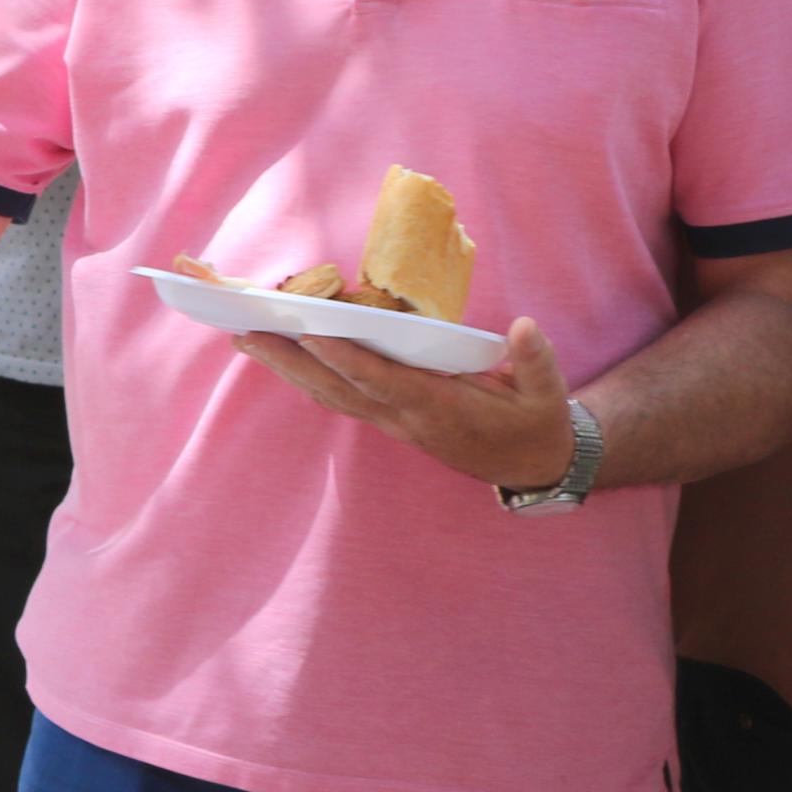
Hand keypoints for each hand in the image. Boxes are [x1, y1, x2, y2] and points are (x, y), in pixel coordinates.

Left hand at [230, 316, 579, 490]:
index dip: (348, 360)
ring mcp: (393, 422)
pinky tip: (282, 357)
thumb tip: (524, 326)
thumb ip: (535, 361)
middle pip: (339, 390)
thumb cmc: (535, 422)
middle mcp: (406, 418)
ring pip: (331, 395)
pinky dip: (308, 376)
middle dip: (290, 362)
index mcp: (440, 408)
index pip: (386, 382)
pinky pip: (340, 397)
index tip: (311, 334)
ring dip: (287, 368)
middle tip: (245, 332)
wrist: (530, 464)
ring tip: (245, 338)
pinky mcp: (390, 419)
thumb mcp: (547, 395)